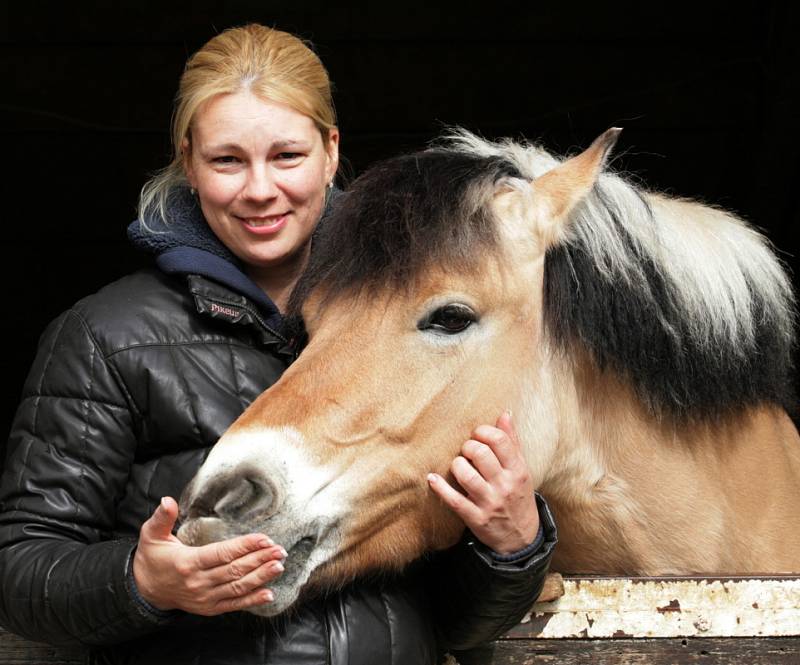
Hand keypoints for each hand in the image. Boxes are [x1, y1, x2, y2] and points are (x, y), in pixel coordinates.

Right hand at [132, 497, 285, 614]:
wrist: (145, 590)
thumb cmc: (152, 558)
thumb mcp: (151, 535)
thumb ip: (161, 518)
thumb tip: (167, 500)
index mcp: (187, 562)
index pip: (222, 553)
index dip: (245, 546)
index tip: (264, 538)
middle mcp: (198, 582)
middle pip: (234, 570)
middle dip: (260, 559)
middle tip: (280, 550)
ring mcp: (205, 598)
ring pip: (237, 587)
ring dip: (261, 577)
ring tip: (278, 566)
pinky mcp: (209, 608)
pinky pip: (233, 605)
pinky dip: (252, 600)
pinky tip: (269, 594)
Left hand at [427, 411, 539, 553]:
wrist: (521, 538)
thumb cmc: (518, 495)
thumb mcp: (522, 470)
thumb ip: (512, 442)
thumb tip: (504, 413)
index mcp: (518, 470)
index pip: (499, 441)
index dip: (483, 431)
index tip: (476, 434)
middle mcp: (505, 485)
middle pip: (480, 454)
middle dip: (467, 447)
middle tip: (466, 451)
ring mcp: (490, 503)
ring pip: (466, 475)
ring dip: (456, 465)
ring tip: (458, 465)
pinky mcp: (475, 518)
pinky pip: (454, 500)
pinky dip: (440, 488)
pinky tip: (432, 478)